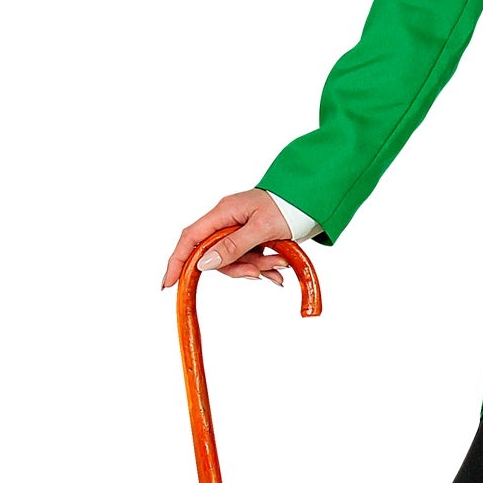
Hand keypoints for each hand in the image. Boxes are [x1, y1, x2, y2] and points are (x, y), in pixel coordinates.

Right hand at [162, 189, 296, 289]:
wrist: (314, 198)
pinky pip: (249, 256)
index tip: (168, 284)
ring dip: (257, 266)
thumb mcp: (262, 228)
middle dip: (238, 267)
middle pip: (215, 255)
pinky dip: (263, 265)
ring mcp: (240, 228)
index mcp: (224, 213)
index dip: (177, 261)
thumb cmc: (289, 206)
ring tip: (280, 264)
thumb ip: (233, 246)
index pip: (190, 239)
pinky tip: (279, 269)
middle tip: (261, 272)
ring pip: (235, 259)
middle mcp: (228, 220)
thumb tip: (203, 264)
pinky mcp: (252, 235)